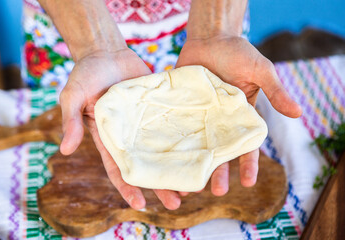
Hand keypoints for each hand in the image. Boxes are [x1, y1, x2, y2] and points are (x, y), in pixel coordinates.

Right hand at [60, 49, 181, 209]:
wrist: (106, 51)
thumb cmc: (85, 74)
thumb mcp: (73, 96)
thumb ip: (70, 121)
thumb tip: (65, 150)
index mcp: (109, 138)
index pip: (119, 169)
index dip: (128, 187)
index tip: (140, 205)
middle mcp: (130, 135)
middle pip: (147, 165)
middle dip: (159, 185)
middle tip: (176, 202)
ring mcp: (146, 122)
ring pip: (163, 150)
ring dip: (176, 166)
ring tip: (194, 183)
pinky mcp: (159, 107)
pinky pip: (172, 125)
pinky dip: (184, 138)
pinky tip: (200, 149)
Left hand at [176, 36, 301, 195]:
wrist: (210, 37)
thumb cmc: (239, 52)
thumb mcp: (261, 71)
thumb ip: (276, 92)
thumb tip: (298, 114)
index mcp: (240, 117)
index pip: (246, 145)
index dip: (248, 164)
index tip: (249, 183)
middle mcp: (219, 121)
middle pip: (219, 151)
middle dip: (219, 172)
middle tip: (216, 191)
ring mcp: (199, 116)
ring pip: (197, 145)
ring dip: (195, 163)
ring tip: (189, 184)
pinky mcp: (182, 108)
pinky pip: (177, 129)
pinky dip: (174, 144)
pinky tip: (169, 159)